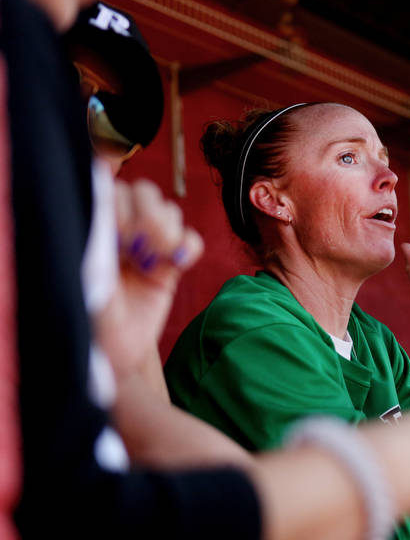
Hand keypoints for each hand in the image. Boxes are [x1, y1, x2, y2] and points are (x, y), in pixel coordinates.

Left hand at [94, 179, 202, 380]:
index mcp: (93, 227)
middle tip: (137, 248)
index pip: (109, 185)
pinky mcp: (172, 263)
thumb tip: (103, 207)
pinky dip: (189, 246)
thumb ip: (97, 243)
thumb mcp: (88, 278)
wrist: (117, 354)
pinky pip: (192, 238)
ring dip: (167, 232)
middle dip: (146, 215)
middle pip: (144, 191)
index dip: (118, 198)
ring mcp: (149, 245)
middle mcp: (120, 229)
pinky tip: (178, 265)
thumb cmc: (91, 319)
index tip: (118, 231)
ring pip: (170, 210)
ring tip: (154, 263)